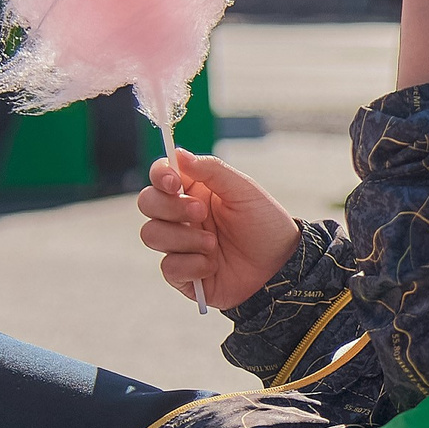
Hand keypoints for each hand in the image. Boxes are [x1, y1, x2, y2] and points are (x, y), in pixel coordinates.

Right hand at [135, 149, 300, 309]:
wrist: (280, 266)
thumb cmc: (264, 223)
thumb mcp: (244, 190)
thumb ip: (211, 170)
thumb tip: (179, 153)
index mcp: (195, 190)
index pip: (161, 175)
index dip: (160, 175)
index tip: (173, 182)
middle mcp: (182, 215)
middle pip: (147, 202)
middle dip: (170, 207)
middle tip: (201, 213)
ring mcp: (180, 244)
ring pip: (151, 234)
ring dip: (184, 238)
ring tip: (213, 244)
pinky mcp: (182, 274)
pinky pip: (168, 266)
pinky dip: (192, 265)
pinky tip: (213, 265)